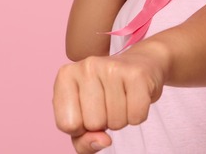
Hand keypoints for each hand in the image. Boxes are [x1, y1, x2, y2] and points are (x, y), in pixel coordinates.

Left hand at [53, 49, 167, 152]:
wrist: (140, 65)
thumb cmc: (106, 95)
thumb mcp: (84, 119)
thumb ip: (82, 141)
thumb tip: (102, 141)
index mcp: (66, 76)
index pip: (67, 125)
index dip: (81, 128)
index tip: (89, 111)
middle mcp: (86, 66)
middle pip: (93, 124)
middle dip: (104, 123)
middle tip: (109, 103)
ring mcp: (111, 67)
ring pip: (116, 122)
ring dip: (121, 119)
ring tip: (122, 99)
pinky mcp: (136, 74)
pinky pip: (136, 116)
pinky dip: (137, 116)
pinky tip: (134, 97)